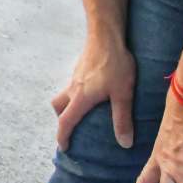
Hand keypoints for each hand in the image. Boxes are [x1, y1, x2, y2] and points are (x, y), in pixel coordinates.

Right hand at [52, 35, 135, 151]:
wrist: (106, 35)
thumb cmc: (114, 64)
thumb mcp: (122, 94)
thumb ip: (121, 119)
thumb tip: (124, 143)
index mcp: (81, 97)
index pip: (66, 121)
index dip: (62, 136)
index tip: (63, 147)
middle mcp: (74, 87)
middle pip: (58, 106)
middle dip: (62, 118)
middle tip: (71, 127)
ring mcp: (76, 76)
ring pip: (64, 93)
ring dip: (68, 105)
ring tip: (83, 111)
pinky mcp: (81, 67)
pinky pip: (73, 85)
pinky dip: (76, 93)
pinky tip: (93, 92)